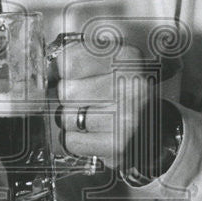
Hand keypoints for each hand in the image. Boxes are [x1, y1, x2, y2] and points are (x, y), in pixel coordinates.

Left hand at [52, 38, 156, 172]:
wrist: (153, 124)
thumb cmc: (125, 91)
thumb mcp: (110, 61)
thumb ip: (79, 55)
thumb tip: (48, 64)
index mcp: (126, 58)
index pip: (68, 61)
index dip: (63, 70)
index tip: (70, 74)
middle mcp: (129, 86)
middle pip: (66, 91)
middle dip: (70, 97)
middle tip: (87, 98)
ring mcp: (125, 118)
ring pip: (67, 117)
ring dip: (73, 119)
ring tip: (93, 115)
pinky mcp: (117, 146)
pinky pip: (73, 141)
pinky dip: (77, 139)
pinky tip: (93, 132)